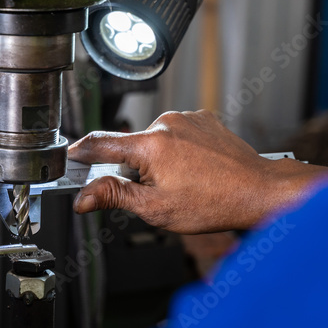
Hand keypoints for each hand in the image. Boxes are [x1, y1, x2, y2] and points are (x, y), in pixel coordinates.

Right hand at [69, 110, 327, 233]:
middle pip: (130, 147)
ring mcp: (187, 118)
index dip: (79, 154)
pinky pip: (176, 135)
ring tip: (181, 185)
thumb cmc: (213, 203)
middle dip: (132, 170)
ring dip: (156, 162)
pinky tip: (193, 172)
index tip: (68, 160)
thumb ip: (114, 197)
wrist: (258, 190)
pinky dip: (176, 152)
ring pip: (154, 142)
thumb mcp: (155, 209)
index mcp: (150, 145)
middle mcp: (167, 124)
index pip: (100, 144)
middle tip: (151, 194)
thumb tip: (83, 198)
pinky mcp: (203, 119)